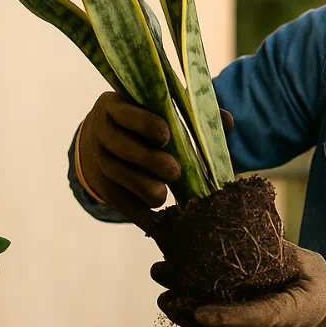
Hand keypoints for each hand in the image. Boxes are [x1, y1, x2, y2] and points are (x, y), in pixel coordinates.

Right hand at [75, 91, 231, 222]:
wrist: (99, 143)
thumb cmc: (142, 121)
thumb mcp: (158, 110)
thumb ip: (192, 113)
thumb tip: (228, 122)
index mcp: (116, 106)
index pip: (125, 112)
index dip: (144, 123)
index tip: (166, 136)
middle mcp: (101, 131)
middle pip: (120, 145)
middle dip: (147, 159)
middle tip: (174, 171)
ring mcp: (97, 158)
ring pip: (116, 173)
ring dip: (140, 186)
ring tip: (163, 195)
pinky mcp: (101, 185)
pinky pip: (117, 199)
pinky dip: (135, 212)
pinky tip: (154, 220)